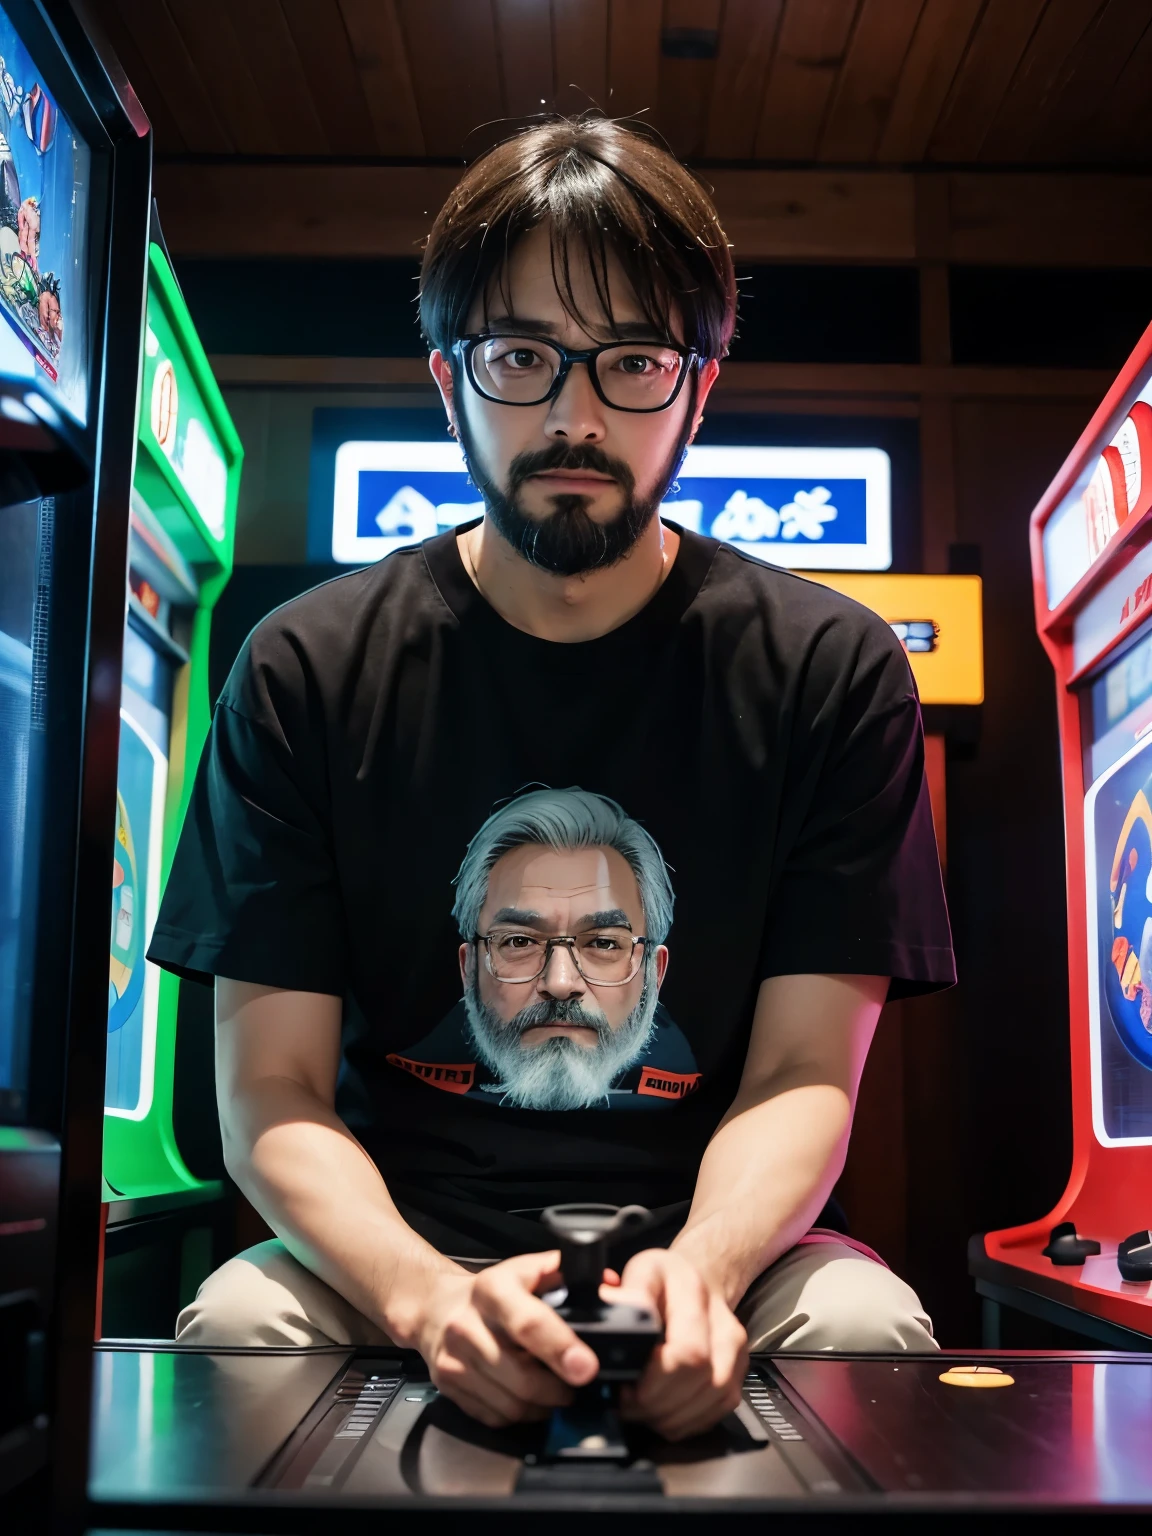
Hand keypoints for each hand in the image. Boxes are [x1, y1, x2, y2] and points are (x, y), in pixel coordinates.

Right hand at [414, 1252, 599, 1427]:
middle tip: (576, 1383)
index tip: (586, 1367)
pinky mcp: (448, 1386)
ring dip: (543, 1405)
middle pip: (522, 1376)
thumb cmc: (492, 1292)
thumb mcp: (525, 1270)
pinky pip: (495, 1417)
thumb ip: (565, 1275)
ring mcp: (454, 1360)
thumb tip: (609, 1286)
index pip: (528, 1323)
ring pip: (511, 1403)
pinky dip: (520, 1414)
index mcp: (492, 1289)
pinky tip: (528, 1398)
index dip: (560, 1348)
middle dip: (559, 1389)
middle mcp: (467, 1325)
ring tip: (555, 1391)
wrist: (436, 1309)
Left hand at [612, 1248, 747, 1439]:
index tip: (625, 1386)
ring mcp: (736, 1346)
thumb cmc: (659, 1281)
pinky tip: (665, 1413)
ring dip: (674, 1415)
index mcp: (690, 1290)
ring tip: (643, 1410)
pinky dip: (690, 1420)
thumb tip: (607, 1317)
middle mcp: (720, 1318)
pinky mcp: (740, 1369)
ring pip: (714, 1397)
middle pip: (699, 1377)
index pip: (687, 1350)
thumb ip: (622, 1296)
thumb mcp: (635, 1275)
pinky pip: (720, 1408)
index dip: (654, 1381)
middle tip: (628, 1403)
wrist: (693, 1278)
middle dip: (658, 1402)